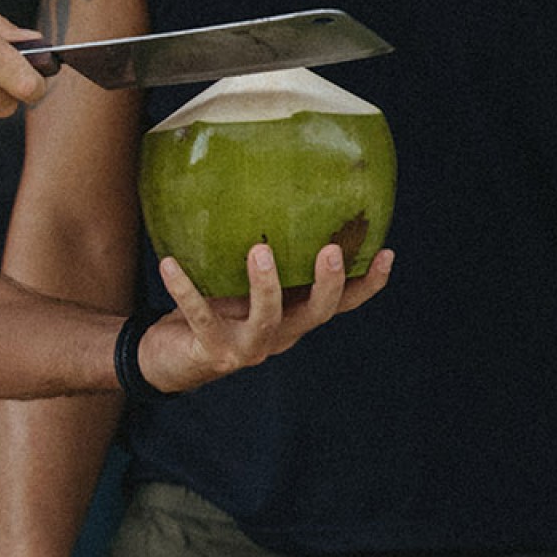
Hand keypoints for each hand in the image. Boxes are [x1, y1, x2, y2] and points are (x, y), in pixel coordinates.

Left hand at [136, 237, 393, 394]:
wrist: (169, 361)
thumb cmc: (214, 311)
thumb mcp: (244, 285)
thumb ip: (265, 256)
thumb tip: (270, 195)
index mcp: (294, 317)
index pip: (341, 303)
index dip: (366, 284)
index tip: (387, 253)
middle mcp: (279, 335)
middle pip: (316, 314)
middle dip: (328, 284)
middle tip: (331, 250)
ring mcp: (247, 347)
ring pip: (266, 319)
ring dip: (265, 286)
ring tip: (259, 249)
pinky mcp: (211, 350)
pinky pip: (199, 315)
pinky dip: (185, 288)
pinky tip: (169, 263)